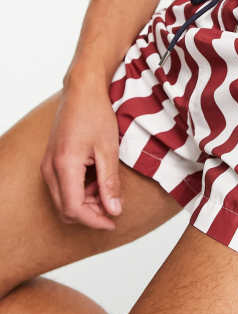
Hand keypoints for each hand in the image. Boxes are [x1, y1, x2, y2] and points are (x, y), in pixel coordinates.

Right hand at [40, 77, 122, 229]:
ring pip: (63, 200)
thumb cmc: (96, 115)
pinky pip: (62, 188)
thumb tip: (114, 210)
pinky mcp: (51, 161)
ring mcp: (48, 165)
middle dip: (91, 214)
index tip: (113, 222)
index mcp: (65, 165)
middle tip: (114, 206)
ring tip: (107, 188)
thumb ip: (110, 183)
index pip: (75, 208)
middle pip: (66, 209)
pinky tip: (98, 180)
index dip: (95, 220)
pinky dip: (80, 191)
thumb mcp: (109, 150)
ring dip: (86, 202)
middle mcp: (50, 168)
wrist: (82, 91)